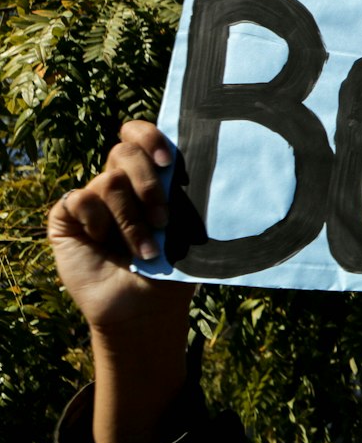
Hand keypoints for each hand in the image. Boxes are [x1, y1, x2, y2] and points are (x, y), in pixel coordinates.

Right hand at [47, 121, 194, 331]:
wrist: (143, 308)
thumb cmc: (170, 270)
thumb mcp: (185, 231)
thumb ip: (187, 198)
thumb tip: (213, 169)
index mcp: (148, 179)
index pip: (138, 134)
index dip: (149, 136)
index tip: (167, 161)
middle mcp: (118, 183)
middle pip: (125, 151)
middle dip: (148, 183)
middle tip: (162, 219)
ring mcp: (92, 198)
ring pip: (108, 181)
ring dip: (131, 220)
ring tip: (144, 251)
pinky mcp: (67, 216)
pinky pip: (80, 200)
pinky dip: (98, 223)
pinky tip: (102, 244)